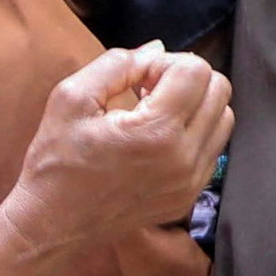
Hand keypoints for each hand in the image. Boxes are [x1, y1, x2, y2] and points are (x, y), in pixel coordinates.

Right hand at [11, 42, 232, 241]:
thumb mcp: (72, 97)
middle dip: (186, 79)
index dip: (166, 63)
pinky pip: (213, 149)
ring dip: (195, 105)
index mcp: (156, 131)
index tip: (138, 80)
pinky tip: (158, 140)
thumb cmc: (55, 160)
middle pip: (219, 90)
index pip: (196, 70)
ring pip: (223, 119)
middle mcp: (183, 158)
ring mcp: (190, 182)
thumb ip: (118, 64)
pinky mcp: (188, 196)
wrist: (52, 225)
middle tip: (149, 91)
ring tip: (156, 114)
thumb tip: (156, 50)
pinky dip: (194, 134)